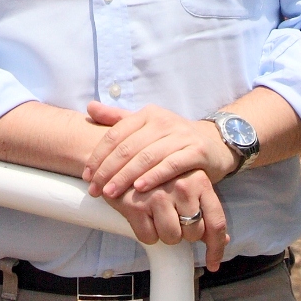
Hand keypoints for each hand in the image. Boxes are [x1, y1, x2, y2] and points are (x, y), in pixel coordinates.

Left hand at [83, 101, 230, 268]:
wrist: (213, 144)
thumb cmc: (172, 139)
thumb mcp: (146, 126)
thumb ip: (118, 119)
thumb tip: (90, 107)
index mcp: (147, 114)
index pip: (116, 134)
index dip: (99, 155)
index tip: (87, 175)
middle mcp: (163, 121)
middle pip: (129, 147)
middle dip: (109, 170)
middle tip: (95, 190)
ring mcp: (181, 135)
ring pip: (147, 156)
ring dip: (126, 176)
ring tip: (111, 193)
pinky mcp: (196, 150)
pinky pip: (172, 164)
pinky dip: (154, 176)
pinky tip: (140, 188)